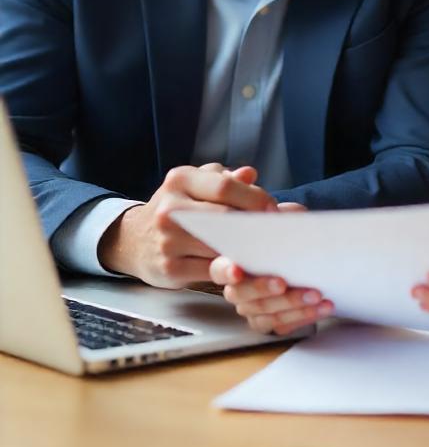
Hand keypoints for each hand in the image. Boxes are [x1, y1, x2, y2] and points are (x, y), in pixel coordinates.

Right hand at [98, 163, 276, 288]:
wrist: (134, 239)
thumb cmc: (176, 207)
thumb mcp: (194, 184)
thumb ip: (223, 178)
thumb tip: (250, 175)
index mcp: (180, 180)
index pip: (224, 186)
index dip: (254, 198)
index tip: (273, 208)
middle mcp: (170, 209)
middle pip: (224, 217)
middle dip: (255, 225)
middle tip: (276, 231)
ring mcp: (168, 241)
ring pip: (220, 246)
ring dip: (248, 249)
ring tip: (267, 248)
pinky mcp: (170, 269)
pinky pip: (212, 271)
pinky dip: (233, 270)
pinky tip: (248, 266)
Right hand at [210, 203, 333, 335]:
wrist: (306, 254)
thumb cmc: (289, 235)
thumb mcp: (287, 219)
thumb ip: (280, 217)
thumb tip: (277, 215)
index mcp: (233, 262)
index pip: (220, 269)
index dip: (227, 271)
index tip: (237, 271)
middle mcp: (239, 289)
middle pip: (243, 294)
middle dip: (264, 288)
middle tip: (283, 283)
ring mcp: (253, 309)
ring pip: (266, 313)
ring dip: (293, 304)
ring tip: (315, 295)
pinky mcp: (272, 322)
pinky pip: (284, 325)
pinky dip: (305, 316)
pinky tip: (323, 307)